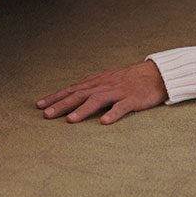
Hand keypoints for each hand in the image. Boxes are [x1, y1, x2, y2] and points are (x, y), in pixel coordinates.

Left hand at [36, 61, 166, 124]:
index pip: (72, 89)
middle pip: (79, 94)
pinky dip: (112, 113)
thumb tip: (73, 91)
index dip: (55, 97)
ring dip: (82, 110)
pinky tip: (104, 122)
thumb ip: (91, 86)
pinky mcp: (132, 99)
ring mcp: (118, 92)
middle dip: (62, 104)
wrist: (155, 74)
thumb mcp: (107, 79)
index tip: (40, 105)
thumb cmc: (129, 79)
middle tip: (46, 114)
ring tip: (70, 120)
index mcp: (96, 81)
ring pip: (97, 100)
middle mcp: (104, 85)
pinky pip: (121, 107)